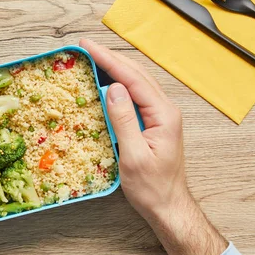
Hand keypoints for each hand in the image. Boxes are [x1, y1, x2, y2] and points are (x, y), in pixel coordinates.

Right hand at [81, 39, 226, 254]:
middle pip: (137, 74)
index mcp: (163, 114)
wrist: (168, 206)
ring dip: (116, 68)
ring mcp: (161, 116)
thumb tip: (114, 89)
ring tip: (93, 58)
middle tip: (86, 47)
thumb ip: (124, 120)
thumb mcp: (133, 156)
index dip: (109, 60)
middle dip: (111, 58)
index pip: (133, 79)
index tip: (88, 47)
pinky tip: (107, 82)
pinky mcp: (155, 123)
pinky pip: (136, 96)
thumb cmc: (152, 188)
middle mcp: (165, 110)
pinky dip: (120, 84)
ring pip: (137, 83)